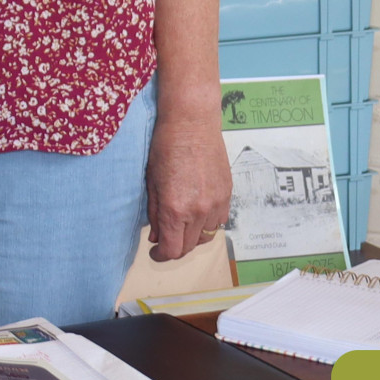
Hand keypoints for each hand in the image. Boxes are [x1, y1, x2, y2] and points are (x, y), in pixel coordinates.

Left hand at [145, 111, 232, 261]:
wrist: (192, 124)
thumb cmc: (165, 148)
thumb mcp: (151, 182)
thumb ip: (154, 213)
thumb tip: (156, 236)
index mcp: (175, 209)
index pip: (172, 250)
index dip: (161, 255)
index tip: (155, 252)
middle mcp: (199, 211)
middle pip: (189, 247)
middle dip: (175, 248)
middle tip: (164, 241)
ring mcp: (216, 203)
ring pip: (206, 237)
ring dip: (192, 237)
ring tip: (180, 227)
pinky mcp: (228, 194)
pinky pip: (220, 222)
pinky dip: (207, 225)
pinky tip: (196, 214)